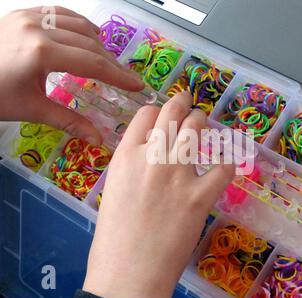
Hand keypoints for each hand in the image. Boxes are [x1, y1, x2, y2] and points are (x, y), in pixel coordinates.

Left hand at [0, 7, 143, 144]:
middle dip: (112, 63)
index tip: (138, 85)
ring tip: (110, 62)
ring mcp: (30, 16)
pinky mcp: (23, 13)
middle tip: (126, 79)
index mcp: (41, 52)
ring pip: (78, 25)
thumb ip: (69, 121)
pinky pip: (61, 14)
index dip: (118, 76)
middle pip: (90, 44)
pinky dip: (80, 26)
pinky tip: (88, 37)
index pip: (92, 63)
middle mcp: (38, 27)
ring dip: (99, 44)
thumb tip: (98, 141)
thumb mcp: (32, 109)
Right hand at [83, 92, 234, 297]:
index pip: (146, 115)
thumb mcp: (115, 192)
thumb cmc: (113, 239)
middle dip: (183, 102)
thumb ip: (132, 168)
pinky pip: (223, 168)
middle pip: (172, 113)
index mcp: (126, 157)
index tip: (164, 113)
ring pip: (197, 130)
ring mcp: (178, 175)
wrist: (128, 273)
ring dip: (203, 123)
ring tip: (206, 123)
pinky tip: (224, 164)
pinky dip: (226, 164)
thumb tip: (148, 155)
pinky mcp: (200, 196)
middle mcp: (153, 157)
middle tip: (189, 101)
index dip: (157, 110)